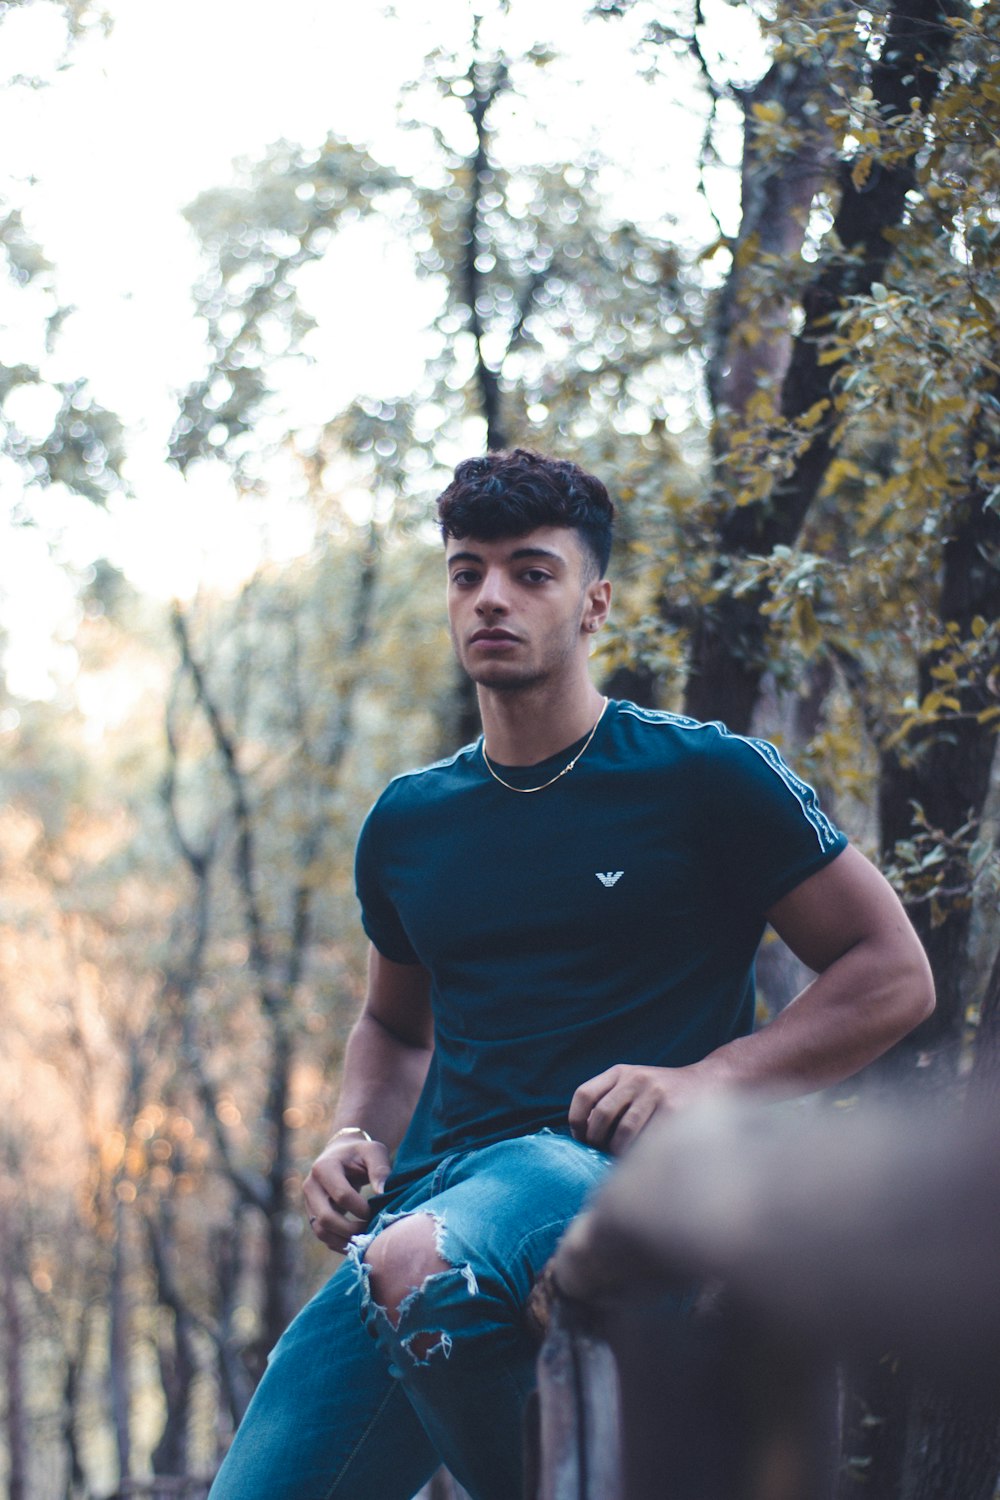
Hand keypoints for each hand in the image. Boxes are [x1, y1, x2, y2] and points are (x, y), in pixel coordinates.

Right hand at [303, 1134, 391, 1252]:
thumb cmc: (360, 1153)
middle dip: (351, 1229)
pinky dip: (339, 1243)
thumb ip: (380, 1169)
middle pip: (325, 1217)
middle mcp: (310, 1186)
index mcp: (324, 1168)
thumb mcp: (373, 1152)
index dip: (361, 1209)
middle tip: (371, 1230)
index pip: (342, 1196)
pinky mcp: (312, 1214)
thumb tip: (382, 1192)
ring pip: (321, 1231)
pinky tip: (357, 1242)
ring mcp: (308, 1202)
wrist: (341, 1154)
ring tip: (365, 1240)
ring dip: (343, 1240)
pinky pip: (322, 1235)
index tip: (376, 1211)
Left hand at [568, 1063, 708, 1154]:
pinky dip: (639, 1153)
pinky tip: (641, 1156)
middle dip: (596, 1140)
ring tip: (622, 1157)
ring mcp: (655, 1093)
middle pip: (601, 1115)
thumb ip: (610, 1101)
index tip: (581, 1138)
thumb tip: (583, 1136)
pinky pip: (646, 1139)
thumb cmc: (664, 1093)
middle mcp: (636, 1079)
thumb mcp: (634, 1083)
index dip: (576, 1120)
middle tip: (601, 1152)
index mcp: (620, 1072)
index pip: (584, 1094)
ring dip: (617, 1151)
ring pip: (623, 1132)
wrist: (709, 1081)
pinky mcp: (673, 1110)